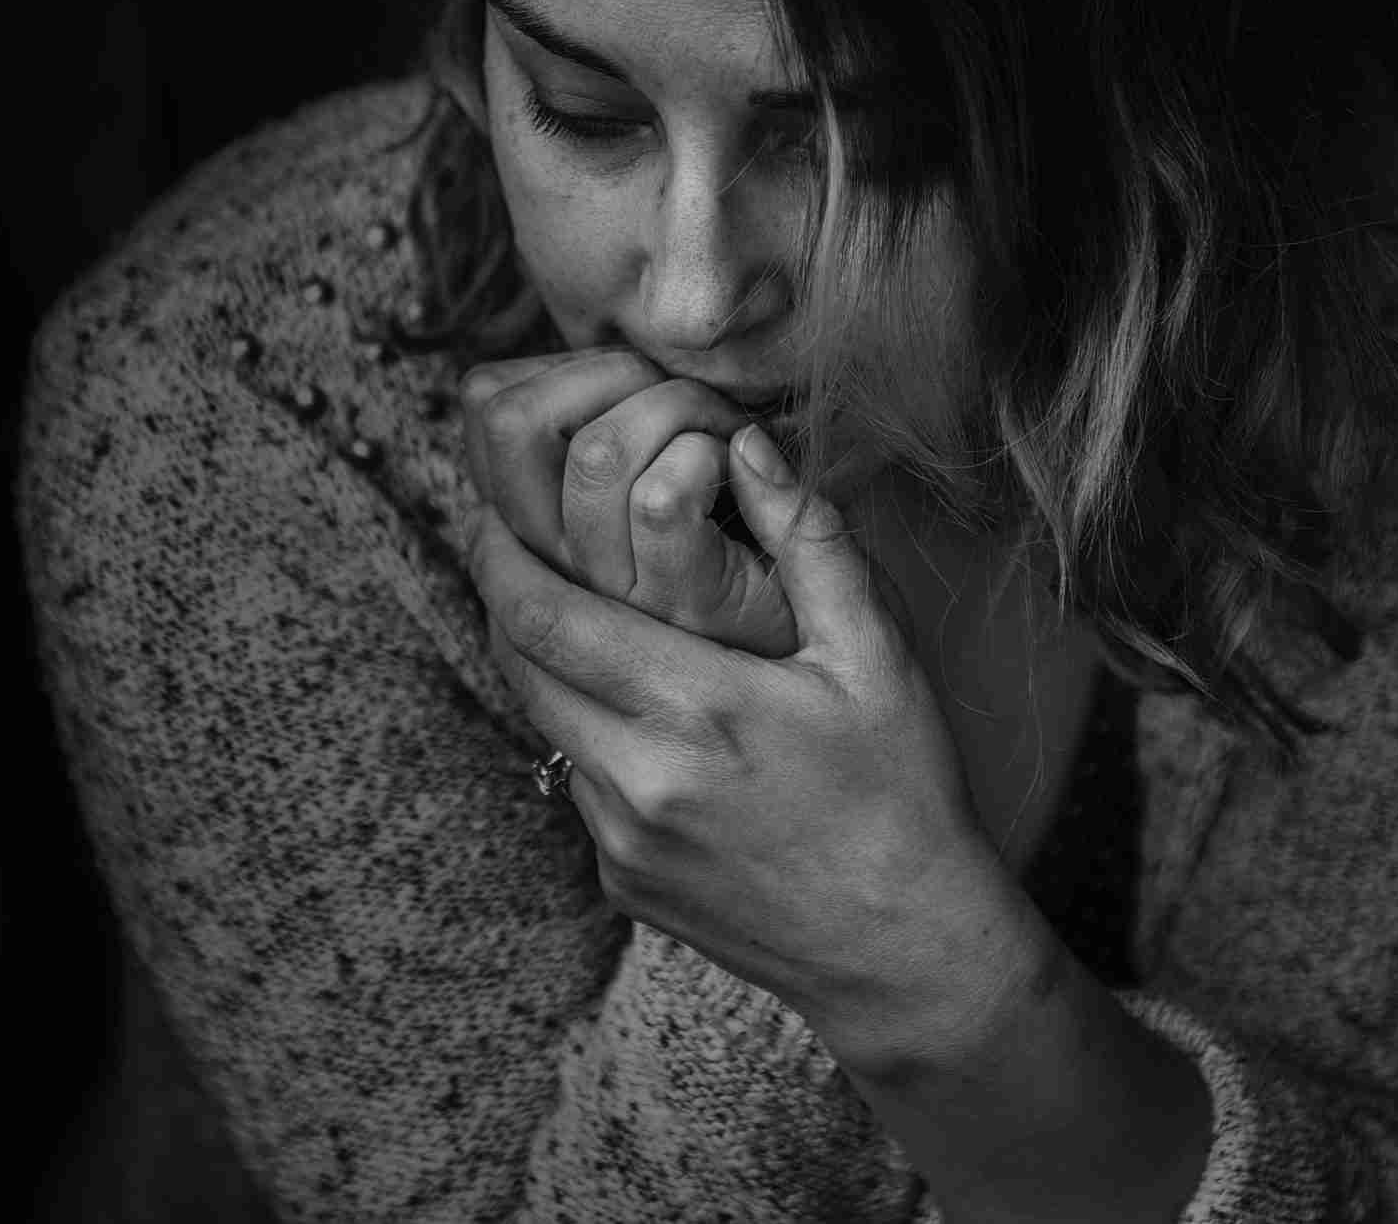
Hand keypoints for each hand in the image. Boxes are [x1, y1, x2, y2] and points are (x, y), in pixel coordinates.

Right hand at [459, 347, 799, 657]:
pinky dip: (714, 454)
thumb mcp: (643, 483)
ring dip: (678, 404)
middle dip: (607, 367)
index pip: (485, 403)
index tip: (632, 383)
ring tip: (723, 429)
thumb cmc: (743, 541)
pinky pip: (663, 498)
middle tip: (677, 391)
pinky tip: (744, 467)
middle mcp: (556, 560)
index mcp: (536, 521)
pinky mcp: (681, 604)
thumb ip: (603, 427)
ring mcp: (613, 589)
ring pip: (597, 450)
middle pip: (509, 418)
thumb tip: (571, 362)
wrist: (822, 646)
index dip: (560, 361)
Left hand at [461, 420, 1015, 1055]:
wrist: (904, 951)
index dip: (501, 556)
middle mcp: (638, 780)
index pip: (546, 617)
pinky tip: (645, 714)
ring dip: (546, 667)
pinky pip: (579, 783)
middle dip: (503, 596)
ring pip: (543, 725)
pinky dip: (591, 735)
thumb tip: (747, 445)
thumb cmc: (903, 793)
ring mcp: (620, 840)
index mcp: (697, 709)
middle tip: (507, 541)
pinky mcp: (620, 882)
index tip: (493, 511)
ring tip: (576, 614)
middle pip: (519, 667)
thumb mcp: (877, 656)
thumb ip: (809, 540)